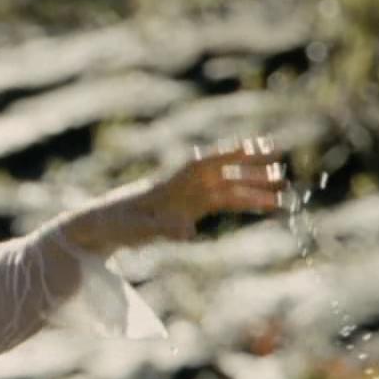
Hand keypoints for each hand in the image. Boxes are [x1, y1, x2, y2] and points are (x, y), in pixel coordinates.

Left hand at [60, 135, 286, 254]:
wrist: (95, 227)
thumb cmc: (112, 224)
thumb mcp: (135, 228)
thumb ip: (162, 228)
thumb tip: (190, 232)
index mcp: (168, 185)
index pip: (203, 164)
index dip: (228, 154)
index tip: (254, 146)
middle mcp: (181, 188)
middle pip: (221, 173)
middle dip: (250, 169)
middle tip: (281, 164)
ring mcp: (185, 199)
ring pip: (225, 190)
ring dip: (252, 190)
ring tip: (283, 195)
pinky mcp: (186, 211)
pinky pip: (219, 205)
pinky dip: (241, 204)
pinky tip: (262, 207)